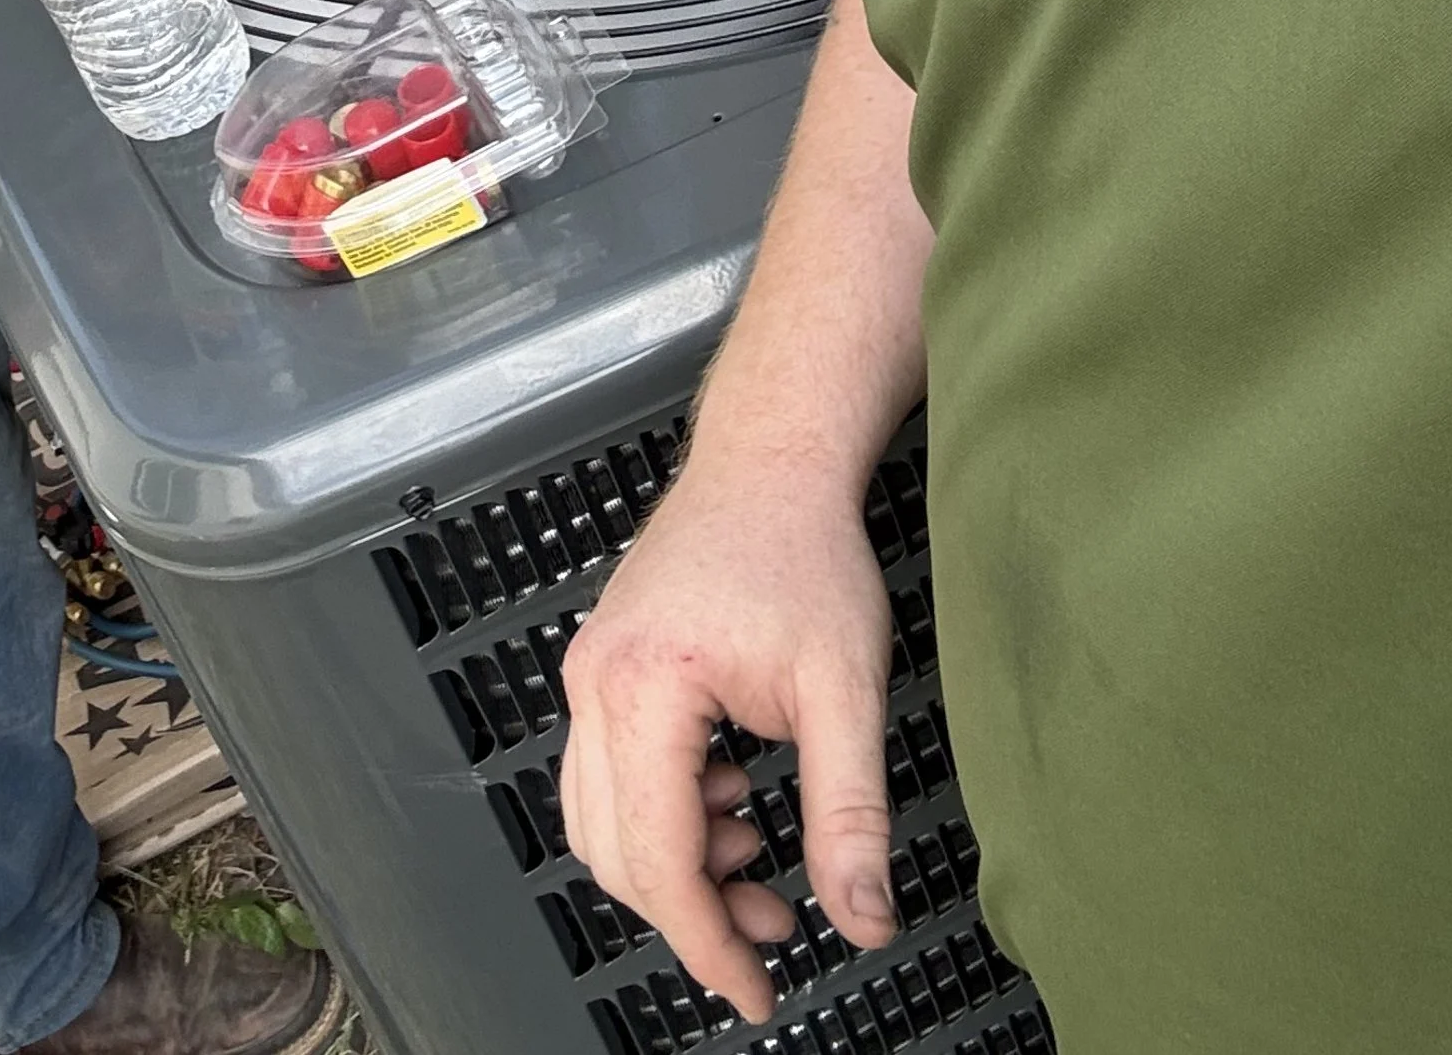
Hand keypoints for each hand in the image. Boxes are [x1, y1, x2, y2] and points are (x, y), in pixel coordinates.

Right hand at [559, 447, 896, 1017]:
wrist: (770, 461)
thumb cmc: (804, 552)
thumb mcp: (845, 692)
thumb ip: (849, 815)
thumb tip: (862, 920)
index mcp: (645, 688)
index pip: (658, 859)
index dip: (707, 942)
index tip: (756, 990)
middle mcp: (595, 681)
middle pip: (615, 853)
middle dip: (693, 908)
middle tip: (772, 921)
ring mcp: (588, 670)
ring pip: (599, 820)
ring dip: (673, 863)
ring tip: (756, 849)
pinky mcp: (600, 663)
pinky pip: (603, 774)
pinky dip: (658, 812)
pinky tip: (728, 794)